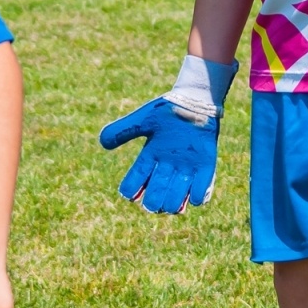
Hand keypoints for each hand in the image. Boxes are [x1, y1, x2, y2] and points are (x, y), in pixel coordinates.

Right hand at [98, 97, 219, 213]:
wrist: (195, 101)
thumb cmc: (168, 110)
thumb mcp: (143, 119)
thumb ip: (123, 129)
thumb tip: (103, 142)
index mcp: (150, 157)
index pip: (135, 180)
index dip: (131, 190)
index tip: (130, 193)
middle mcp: (166, 167)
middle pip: (156, 194)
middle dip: (153, 202)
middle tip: (153, 204)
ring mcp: (185, 168)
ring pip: (176, 197)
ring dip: (173, 204)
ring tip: (171, 205)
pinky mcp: (204, 166)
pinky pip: (201, 189)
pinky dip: (197, 197)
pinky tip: (194, 196)